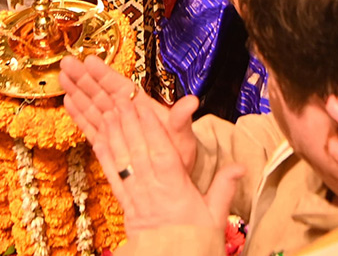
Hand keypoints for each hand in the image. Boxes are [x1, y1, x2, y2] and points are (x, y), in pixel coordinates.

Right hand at [61, 55, 197, 174]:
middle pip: (100, 93)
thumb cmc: (180, 152)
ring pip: (92, 107)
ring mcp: (116, 127)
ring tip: (61, 78)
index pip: (119, 86)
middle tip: (66, 63)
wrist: (173, 176)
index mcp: (141, 107)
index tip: (89, 59)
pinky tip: (67, 103)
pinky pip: (91, 127)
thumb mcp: (182, 134)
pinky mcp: (109, 143)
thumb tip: (193, 102)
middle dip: (83, 78)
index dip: (104, 74)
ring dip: (77, 93)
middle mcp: (125, 114)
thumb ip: (182, 118)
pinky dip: (79, 116)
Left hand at [85, 76, 241, 236]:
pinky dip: (105, 155)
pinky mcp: (124, 204)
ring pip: (122, 159)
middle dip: (129, 122)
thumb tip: (240, 166)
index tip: (144, 106)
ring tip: (107, 110)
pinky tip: (98, 138)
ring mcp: (135, 196)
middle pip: (138, 150)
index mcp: (175, 189)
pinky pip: (112, 175)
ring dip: (113, 133)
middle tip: (120, 97)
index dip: (151, 128)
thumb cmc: (194, 243)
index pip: (162, 152)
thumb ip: (224, 188)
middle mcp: (152, 189)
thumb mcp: (215, 218)